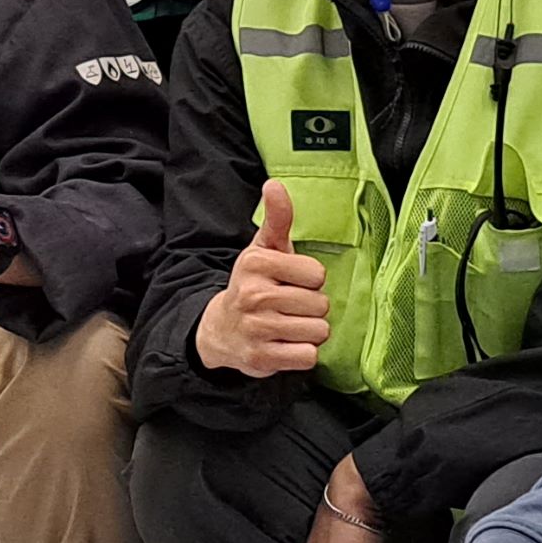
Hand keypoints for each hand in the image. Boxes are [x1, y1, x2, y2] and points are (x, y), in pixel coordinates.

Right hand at [194, 179, 330, 375]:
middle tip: (290, 307)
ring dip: (310, 332)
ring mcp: (257, 329)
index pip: (317, 274)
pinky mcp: (262, 358)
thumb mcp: (263, 250)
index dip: (311, 280)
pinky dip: (303, 354)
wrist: (221, 329)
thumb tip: (274, 184)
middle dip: (312, 308)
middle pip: (320, 305)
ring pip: (318, 331)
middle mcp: (254, 295)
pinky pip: (308, 357)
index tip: (293, 282)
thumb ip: (277, 218)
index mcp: (256, 263)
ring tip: (289, 326)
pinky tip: (287, 345)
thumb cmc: (253, 285)